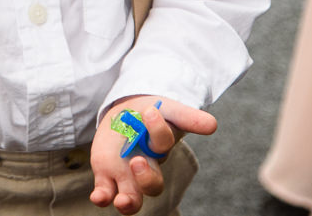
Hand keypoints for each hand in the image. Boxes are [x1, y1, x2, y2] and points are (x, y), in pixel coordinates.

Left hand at [89, 96, 216, 213]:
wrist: (127, 112)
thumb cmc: (151, 113)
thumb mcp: (167, 109)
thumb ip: (187, 117)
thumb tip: (213, 125)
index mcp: (161, 147)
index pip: (163, 143)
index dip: (158, 130)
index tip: (150, 112)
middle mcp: (146, 166)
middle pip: (153, 185)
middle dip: (146, 178)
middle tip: (137, 161)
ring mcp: (125, 173)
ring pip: (132, 198)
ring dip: (128, 202)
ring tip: (122, 200)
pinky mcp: (105, 173)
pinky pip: (106, 191)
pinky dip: (102, 197)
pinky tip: (98, 197)